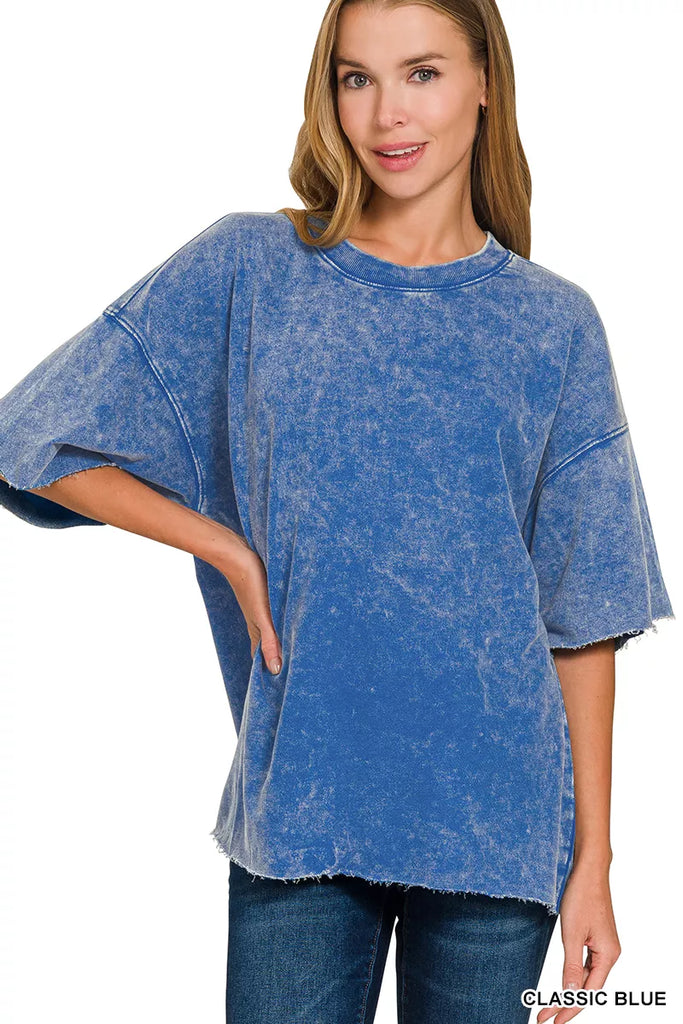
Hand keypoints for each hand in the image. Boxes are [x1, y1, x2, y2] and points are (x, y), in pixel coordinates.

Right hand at [216, 539, 283, 674]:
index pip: (262, 660)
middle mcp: (259, 623)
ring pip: (272, 633)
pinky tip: (288, 622)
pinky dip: (281, 626)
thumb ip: (271, 641)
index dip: (270, 673)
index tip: (281, 689)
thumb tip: (276, 669)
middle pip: (268, 648)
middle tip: (294, 675)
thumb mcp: (263, 615)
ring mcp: (260, 611)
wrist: (237, 554)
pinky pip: (274, 618)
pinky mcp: (264, 597)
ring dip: (281, 643)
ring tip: (294, 654)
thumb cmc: (251, 583)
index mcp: (258, 631)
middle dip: (278, 661)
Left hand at [537, 859, 620, 1023]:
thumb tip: (570, 994)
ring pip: (587, 977)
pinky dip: (574, 976)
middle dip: (567, 1004)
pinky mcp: (595, 938)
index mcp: (608, 955)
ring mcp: (603, 946)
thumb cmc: (581, 896)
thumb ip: (571, 965)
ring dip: (569, 991)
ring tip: (550, 1006)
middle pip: (588, 988)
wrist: (588, 870)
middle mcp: (609, 953)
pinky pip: (586, 964)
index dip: (571, 1009)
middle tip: (545, 1017)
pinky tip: (564, 984)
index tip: (553, 1021)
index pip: (588, 993)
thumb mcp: (572, 933)